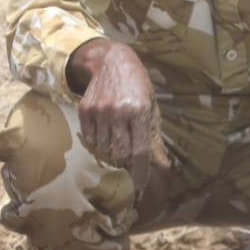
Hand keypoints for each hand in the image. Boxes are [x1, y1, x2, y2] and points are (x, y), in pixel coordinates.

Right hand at [76, 43, 170, 189]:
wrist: (111, 61)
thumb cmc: (137, 86)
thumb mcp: (152, 108)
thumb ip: (155, 139)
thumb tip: (164, 166)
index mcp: (139, 111)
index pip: (139, 151)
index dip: (140, 172)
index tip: (140, 187)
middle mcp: (118, 112)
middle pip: (119, 154)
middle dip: (125, 164)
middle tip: (129, 163)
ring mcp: (99, 111)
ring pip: (104, 149)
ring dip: (112, 154)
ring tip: (118, 144)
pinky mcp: (85, 111)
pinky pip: (90, 140)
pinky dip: (99, 144)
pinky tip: (106, 134)